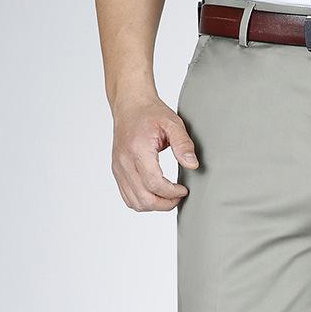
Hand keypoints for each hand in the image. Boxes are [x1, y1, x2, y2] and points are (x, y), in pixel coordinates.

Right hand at [111, 96, 198, 211]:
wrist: (130, 105)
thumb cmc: (151, 113)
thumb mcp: (173, 123)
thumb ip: (183, 144)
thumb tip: (192, 165)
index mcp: (138, 149)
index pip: (154, 184)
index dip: (172, 193)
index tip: (184, 190)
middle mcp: (124, 161)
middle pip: (144, 198)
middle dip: (165, 204)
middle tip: (178, 197)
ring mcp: (119, 168)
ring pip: (135, 202)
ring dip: (154, 205)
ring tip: (168, 197)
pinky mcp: (117, 172)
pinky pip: (128, 197)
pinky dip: (143, 201)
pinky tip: (156, 194)